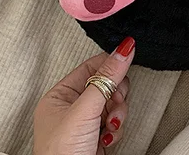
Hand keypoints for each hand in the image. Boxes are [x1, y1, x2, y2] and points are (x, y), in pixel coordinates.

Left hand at [33, 37, 135, 153]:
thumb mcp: (85, 110)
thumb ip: (106, 78)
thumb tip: (123, 50)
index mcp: (59, 96)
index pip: (91, 67)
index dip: (110, 67)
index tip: (128, 60)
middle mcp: (71, 108)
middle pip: (106, 85)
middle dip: (116, 96)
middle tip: (114, 104)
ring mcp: (84, 123)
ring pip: (114, 104)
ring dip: (118, 114)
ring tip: (110, 126)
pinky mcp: (96, 137)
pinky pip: (114, 122)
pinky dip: (116, 129)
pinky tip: (108, 138)